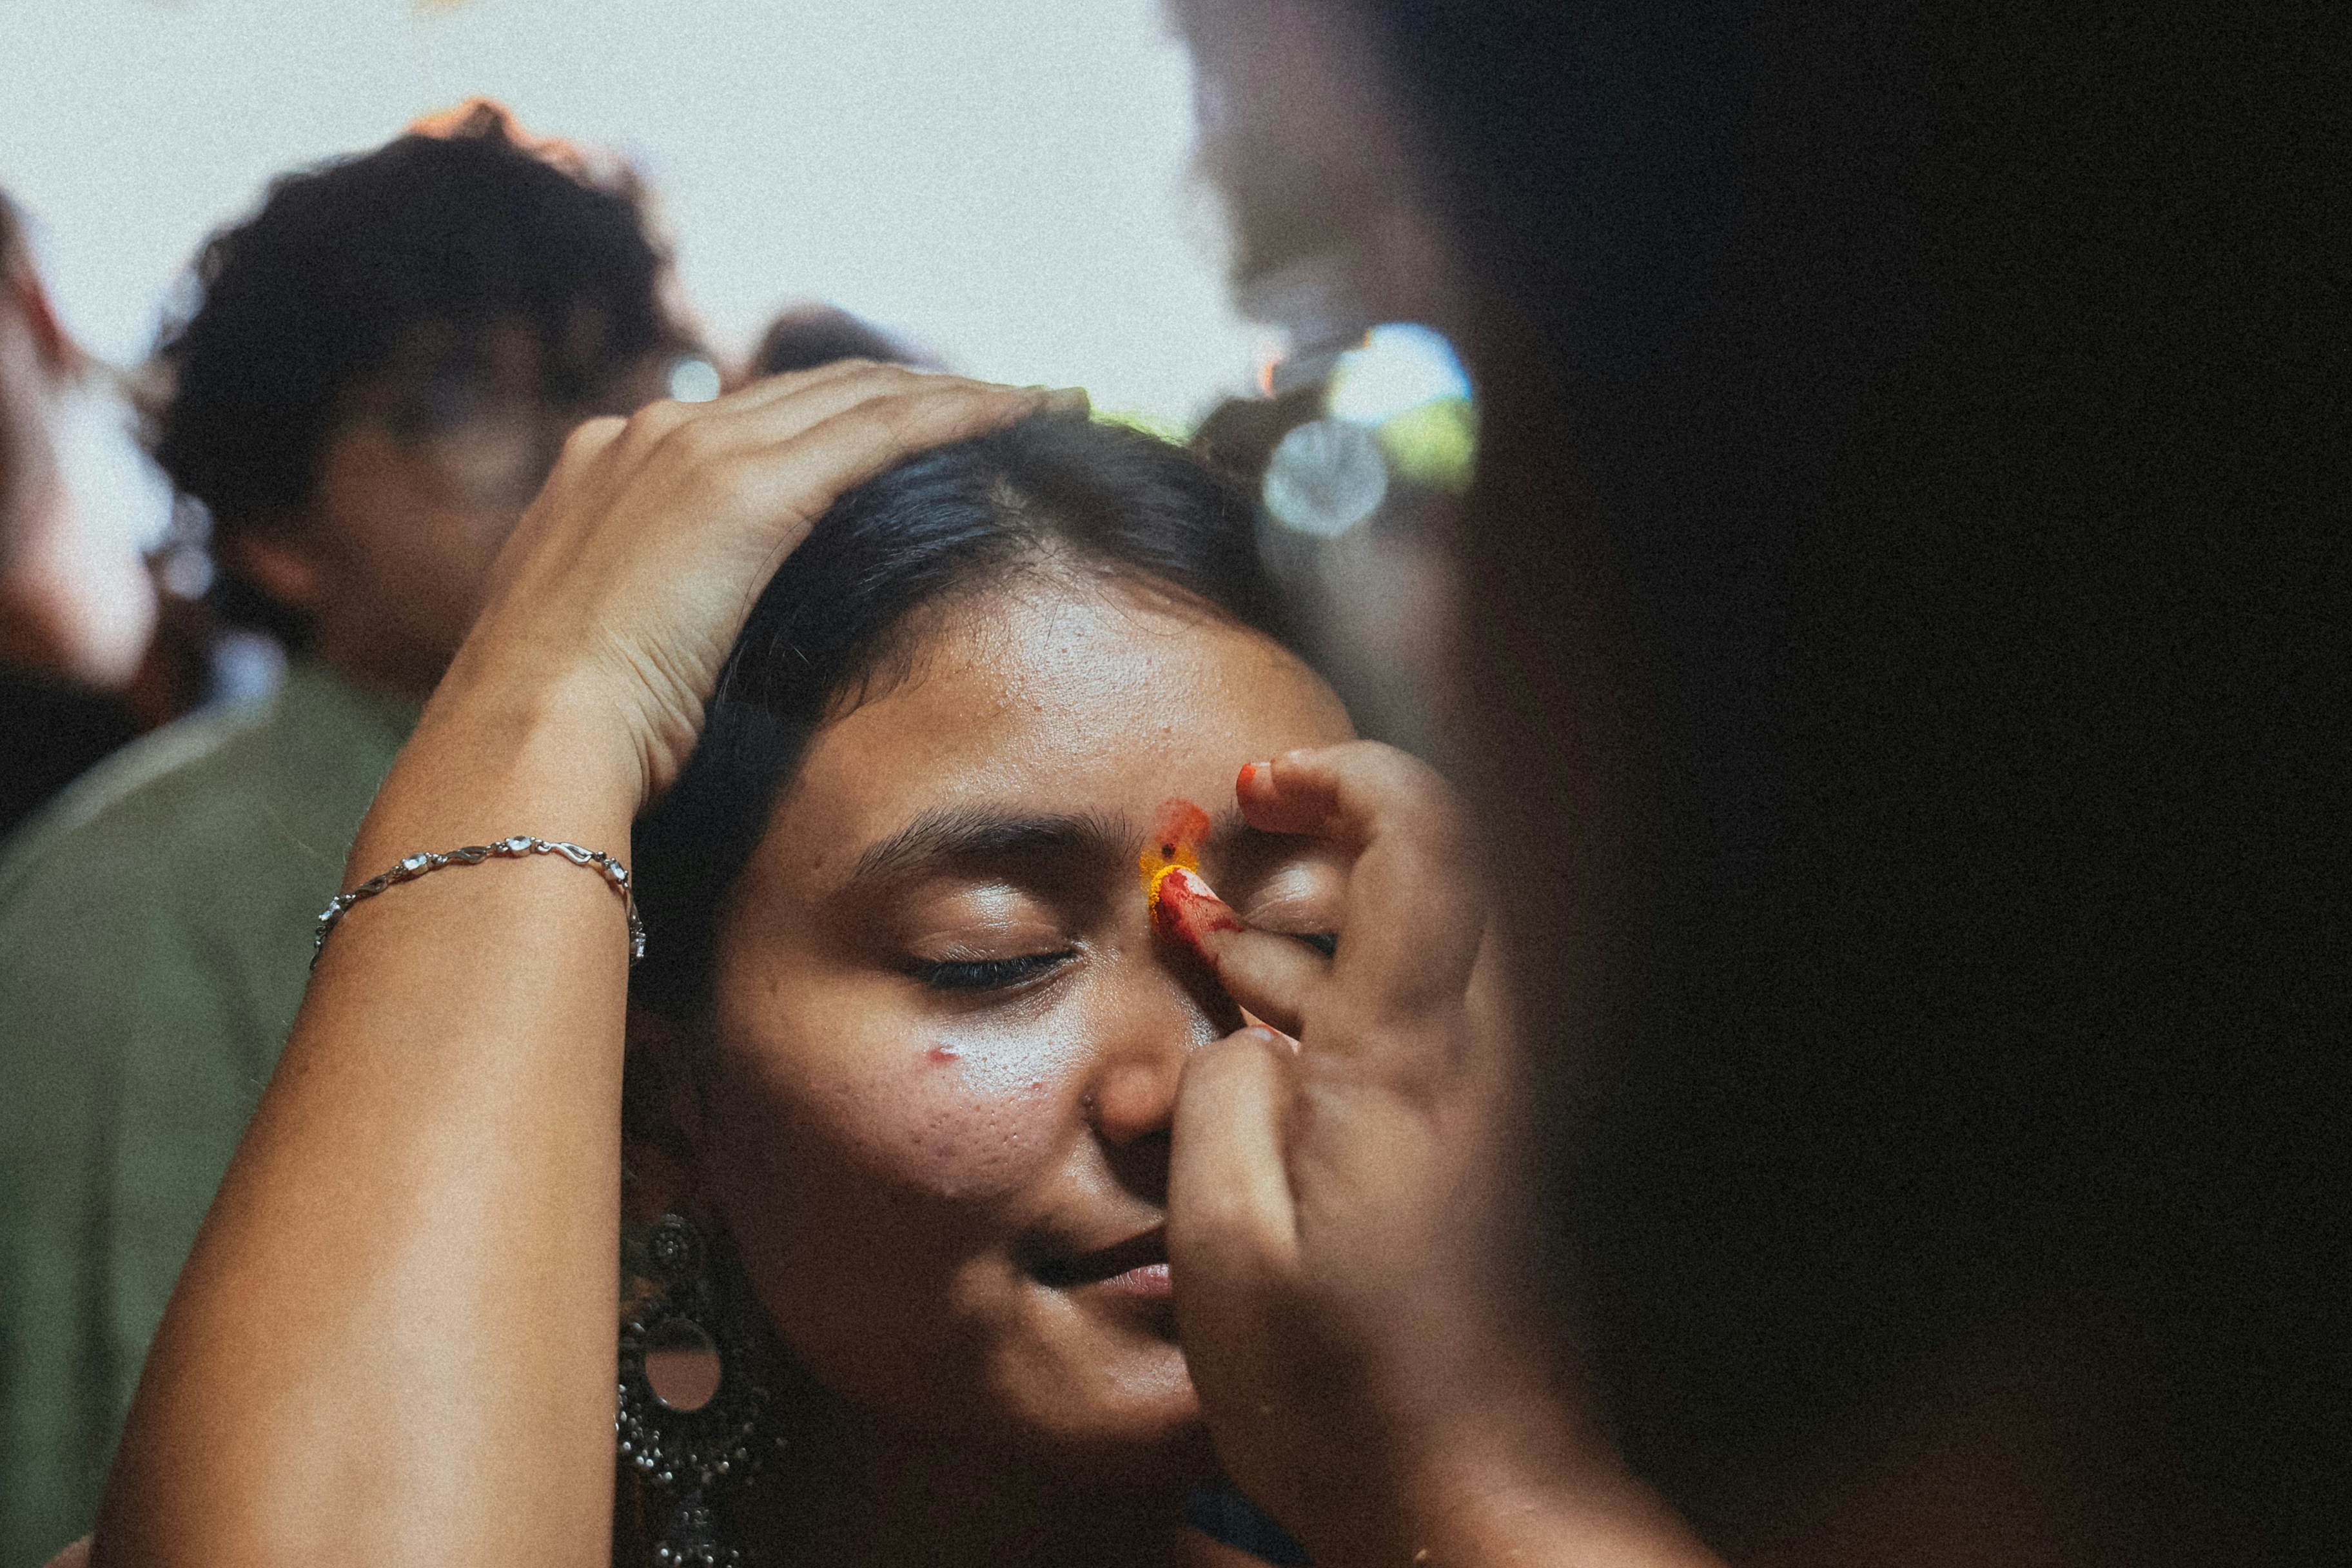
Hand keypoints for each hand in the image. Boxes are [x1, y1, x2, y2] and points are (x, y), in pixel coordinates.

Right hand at [430, 361, 1062, 810]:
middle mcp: (653, 433)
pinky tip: (1025, 411)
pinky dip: (963, 412)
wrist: (524, 739)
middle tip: (1008, 399)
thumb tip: (695, 653)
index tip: (912, 432)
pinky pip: (885, 428)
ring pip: (864, 393)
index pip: (757, 420)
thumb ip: (652, 618)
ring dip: (961, 391)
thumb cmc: (563, 738)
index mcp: (610, 465)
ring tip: (1044, 399)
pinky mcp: (749, 488)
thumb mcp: (606, 659)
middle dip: (918, 388)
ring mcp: (698, 450)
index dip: (845, 416)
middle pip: (820, 388)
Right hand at [1165, 745, 1715, 1565]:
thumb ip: (1217, 1101)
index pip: (1425, 838)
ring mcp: (1488, 1098)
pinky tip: (1250, 1051)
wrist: (1481, 1498)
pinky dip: (1329, 1010)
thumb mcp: (1227, 1247)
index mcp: (1411, 1059)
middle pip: (1429, 875)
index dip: (1343, 778)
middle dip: (1313, 855)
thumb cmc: (1349, 1391)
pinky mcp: (1481, 1142)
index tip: (1259, 787)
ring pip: (1410, 954)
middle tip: (1211, 888)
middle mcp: (1473, 1056)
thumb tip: (1236, 1041)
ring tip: (1206, 971)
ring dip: (1308, 943)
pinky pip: (1410, 1027)